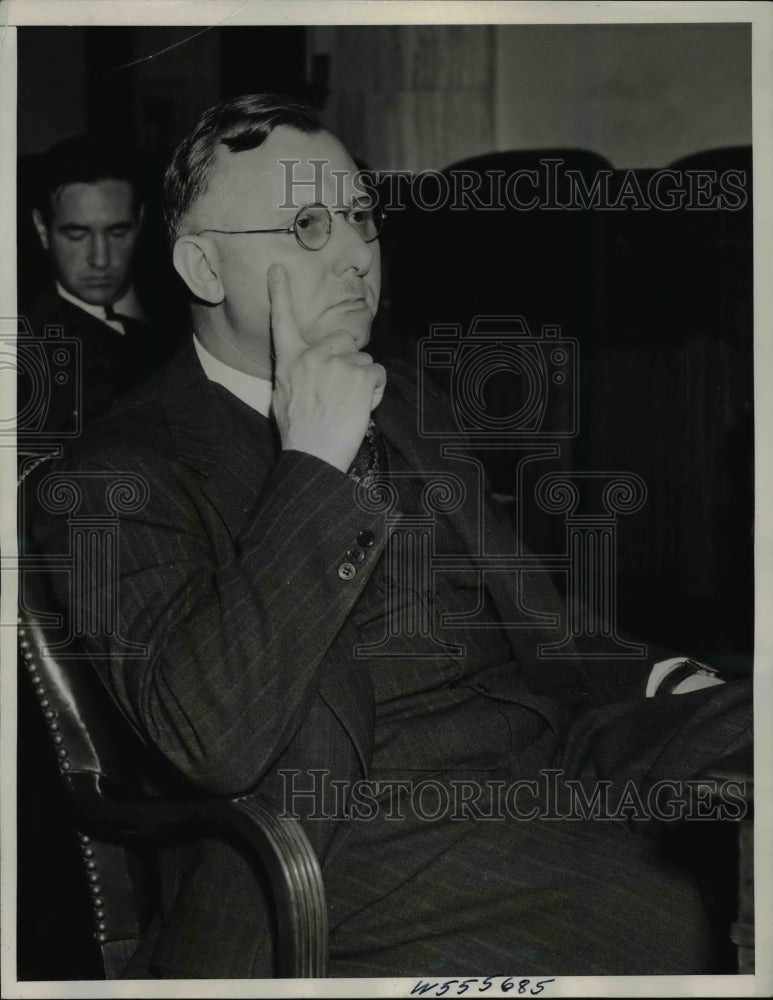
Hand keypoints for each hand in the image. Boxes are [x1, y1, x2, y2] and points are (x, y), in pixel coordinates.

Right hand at [268, 264, 386, 472]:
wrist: (312, 455)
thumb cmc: (298, 432)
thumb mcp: (282, 396)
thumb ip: (295, 372)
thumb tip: (305, 366)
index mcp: (290, 361)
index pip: (282, 321)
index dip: (280, 293)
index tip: (278, 268)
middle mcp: (312, 356)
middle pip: (343, 339)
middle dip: (348, 359)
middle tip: (340, 389)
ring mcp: (337, 364)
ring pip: (364, 360)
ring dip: (362, 381)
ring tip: (347, 405)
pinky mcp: (360, 375)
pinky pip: (378, 374)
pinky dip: (375, 391)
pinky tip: (360, 407)